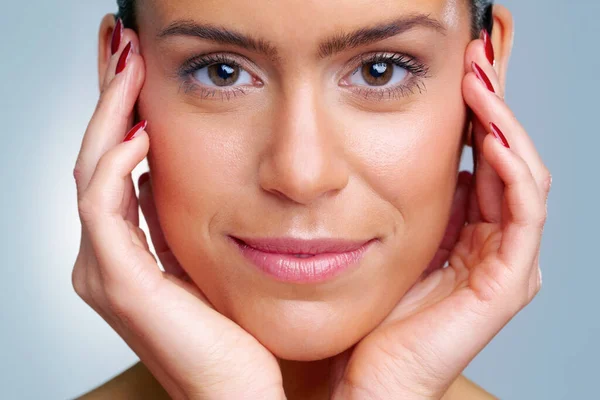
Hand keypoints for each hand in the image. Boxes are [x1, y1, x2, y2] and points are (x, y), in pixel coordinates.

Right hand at [71, 25, 283, 399]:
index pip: (116, 159)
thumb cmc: (237, 330)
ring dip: (108, 114)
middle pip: (96, 155)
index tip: (135, 60)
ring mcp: (107, 268)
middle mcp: (109, 253)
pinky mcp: (120, 285)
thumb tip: (175, 167)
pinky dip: (115, 167)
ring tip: (126, 64)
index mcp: (130, 245)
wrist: (242, 394)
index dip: (120, 106)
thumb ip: (186, 215)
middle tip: (120, 41)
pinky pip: (104, 210)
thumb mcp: (210, 255)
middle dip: (107, 95)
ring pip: (93, 172)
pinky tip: (139, 134)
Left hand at [329, 33, 550, 398]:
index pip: (487, 157)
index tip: (463, 68)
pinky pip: (523, 215)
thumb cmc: (376, 311)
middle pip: (510, 158)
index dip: (481, 111)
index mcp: (470, 230)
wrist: (369, 376)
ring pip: (523, 177)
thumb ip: (410, 198)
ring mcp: (505, 262)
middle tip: (479, 59)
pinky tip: (490, 139)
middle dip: (496, 106)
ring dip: (505, 126)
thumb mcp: (392, 236)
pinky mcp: (506, 283)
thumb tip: (405, 148)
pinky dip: (513, 172)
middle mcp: (495, 242)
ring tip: (481, 84)